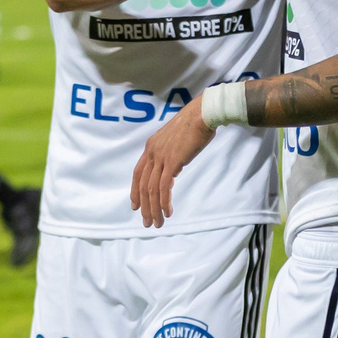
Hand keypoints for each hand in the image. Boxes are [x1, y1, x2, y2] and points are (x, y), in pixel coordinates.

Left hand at [130, 95, 216, 226]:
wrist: (202, 114)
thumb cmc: (194, 124)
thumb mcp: (176, 138)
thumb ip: (170, 152)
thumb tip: (173, 166)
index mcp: (151, 146)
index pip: (137, 173)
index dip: (135, 191)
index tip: (136, 206)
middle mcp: (152, 152)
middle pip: (142, 185)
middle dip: (144, 207)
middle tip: (147, 222)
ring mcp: (161, 157)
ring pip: (152, 190)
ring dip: (154, 209)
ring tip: (158, 223)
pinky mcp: (172, 162)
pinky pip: (164, 187)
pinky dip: (164, 202)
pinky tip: (167, 212)